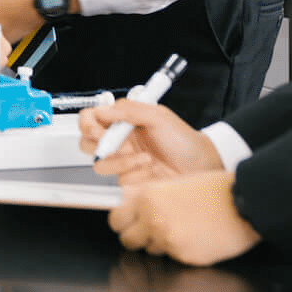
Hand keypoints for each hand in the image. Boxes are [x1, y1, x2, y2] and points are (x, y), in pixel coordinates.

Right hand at [79, 99, 220, 182]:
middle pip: (87, 144)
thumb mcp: (158, 117)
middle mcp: (120, 142)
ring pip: (101, 165)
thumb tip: (102, 110)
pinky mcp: (132, 181)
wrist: (204, 166)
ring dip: (122, 162)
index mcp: (123, 122)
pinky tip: (152, 171)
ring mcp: (124, 162)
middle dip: (99, 146)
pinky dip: (136, 175)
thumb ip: (128, 110)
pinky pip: (119, 181)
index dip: (88, 124)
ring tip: (145, 159)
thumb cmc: (185, 141)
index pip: (91, 119)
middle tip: (118, 146)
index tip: (99, 130)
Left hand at [109, 171, 260, 265]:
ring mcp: (168, 240)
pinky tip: (195, 238)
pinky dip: (181, 251)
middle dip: (137, 238)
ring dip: (160, 244)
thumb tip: (128, 206)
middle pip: (127, 240)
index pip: (115, 219)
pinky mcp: (185, 256)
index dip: (122, 223)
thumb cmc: (212, 190)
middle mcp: (152, 220)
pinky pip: (174, 257)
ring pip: (151, 250)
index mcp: (146, 198)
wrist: (243, 204)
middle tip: (149, 233)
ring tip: (181, 230)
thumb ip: (147, 198)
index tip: (128, 223)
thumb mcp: (171, 185)